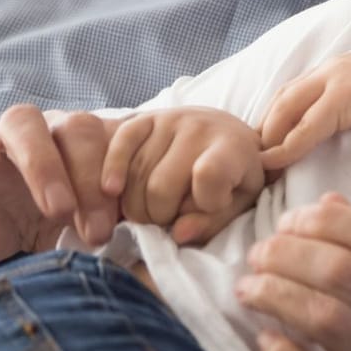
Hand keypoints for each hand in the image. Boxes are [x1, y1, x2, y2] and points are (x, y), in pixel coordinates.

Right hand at [0, 106, 122, 262]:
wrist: (0, 237)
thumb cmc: (57, 226)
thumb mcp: (90, 223)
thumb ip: (118, 217)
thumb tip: (156, 231)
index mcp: (88, 144)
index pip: (112, 140)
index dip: (120, 173)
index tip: (128, 216)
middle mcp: (49, 131)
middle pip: (74, 127)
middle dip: (90, 176)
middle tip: (97, 227)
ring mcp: (1, 139)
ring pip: (21, 122)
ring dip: (43, 166)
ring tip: (57, 211)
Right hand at [101, 107, 264, 244]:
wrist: (226, 134)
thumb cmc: (234, 176)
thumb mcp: (238, 203)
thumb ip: (212, 222)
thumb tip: (178, 234)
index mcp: (233, 148)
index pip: (209, 176)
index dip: (203, 203)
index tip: (209, 207)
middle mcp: (200, 128)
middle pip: (160, 187)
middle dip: (159, 216)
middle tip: (168, 219)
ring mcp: (170, 119)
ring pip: (136, 175)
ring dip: (136, 205)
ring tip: (152, 209)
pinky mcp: (145, 117)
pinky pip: (119, 144)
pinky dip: (112, 171)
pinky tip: (113, 190)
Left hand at [258, 53, 350, 169]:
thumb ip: (349, 111)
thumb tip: (331, 132)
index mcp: (340, 67)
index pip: (294, 92)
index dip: (275, 118)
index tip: (265, 145)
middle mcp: (332, 68)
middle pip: (283, 98)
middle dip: (263, 128)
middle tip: (252, 158)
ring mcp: (337, 78)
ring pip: (287, 109)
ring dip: (269, 138)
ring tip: (259, 165)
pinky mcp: (343, 96)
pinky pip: (305, 127)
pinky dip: (287, 147)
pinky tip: (275, 164)